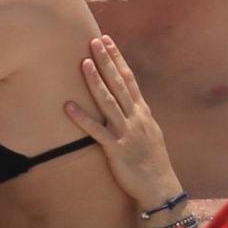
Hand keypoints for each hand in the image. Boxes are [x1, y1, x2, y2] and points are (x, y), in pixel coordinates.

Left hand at [65, 35, 181, 210]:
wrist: (160, 188)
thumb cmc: (152, 161)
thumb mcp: (149, 132)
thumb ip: (137, 115)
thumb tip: (128, 100)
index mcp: (142, 112)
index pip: (129, 78)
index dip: (117, 58)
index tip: (107, 40)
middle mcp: (136, 118)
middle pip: (119, 83)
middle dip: (106, 61)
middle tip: (94, 40)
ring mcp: (126, 132)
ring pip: (108, 102)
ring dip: (95, 82)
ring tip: (83, 63)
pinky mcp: (116, 149)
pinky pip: (96, 131)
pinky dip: (82, 118)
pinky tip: (67, 106)